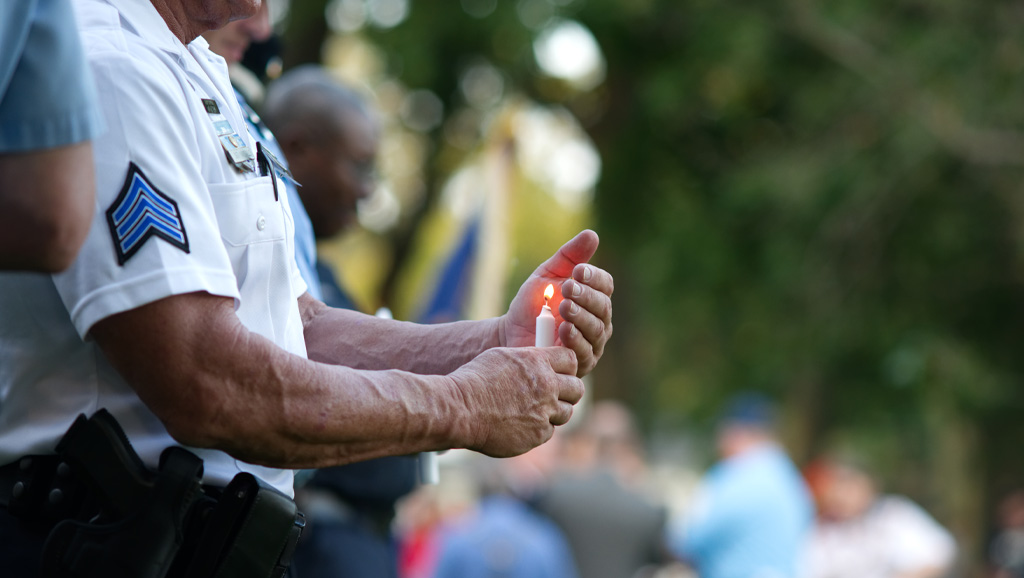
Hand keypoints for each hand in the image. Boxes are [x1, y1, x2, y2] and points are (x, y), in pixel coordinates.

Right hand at [447, 346, 582, 457]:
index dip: (566, 366)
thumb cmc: (474, 380)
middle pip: (576, 388)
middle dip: (568, 390)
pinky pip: (549, 430)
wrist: (461, 410)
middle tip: (555, 394)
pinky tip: (521, 424)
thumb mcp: (502, 357)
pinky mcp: (538, 434)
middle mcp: (547, 386)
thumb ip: (527, 360)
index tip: (559, 372)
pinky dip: (539, 428)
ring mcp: (544, 412)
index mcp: (538, 361)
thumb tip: (540, 362)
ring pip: (566, 412)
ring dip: (555, 411)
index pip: (571, 360)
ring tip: (536, 411)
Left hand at [501, 229, 613, 376]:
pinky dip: (576, 340)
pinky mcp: (580, 364)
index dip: (594, 277)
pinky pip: (584, 352)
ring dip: (581, 316)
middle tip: (568, 287)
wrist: (510, 333)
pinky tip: (564, 329)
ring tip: (565, 306)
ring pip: (596, 330)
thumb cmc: (532, 304)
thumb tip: (592, 235)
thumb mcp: (548, 275)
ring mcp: (591, 344)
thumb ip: (569, 257)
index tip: (577, 271)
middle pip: (603, 307)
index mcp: (594, 298)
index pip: (605, 285)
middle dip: (586, 296)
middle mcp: (598, 321)